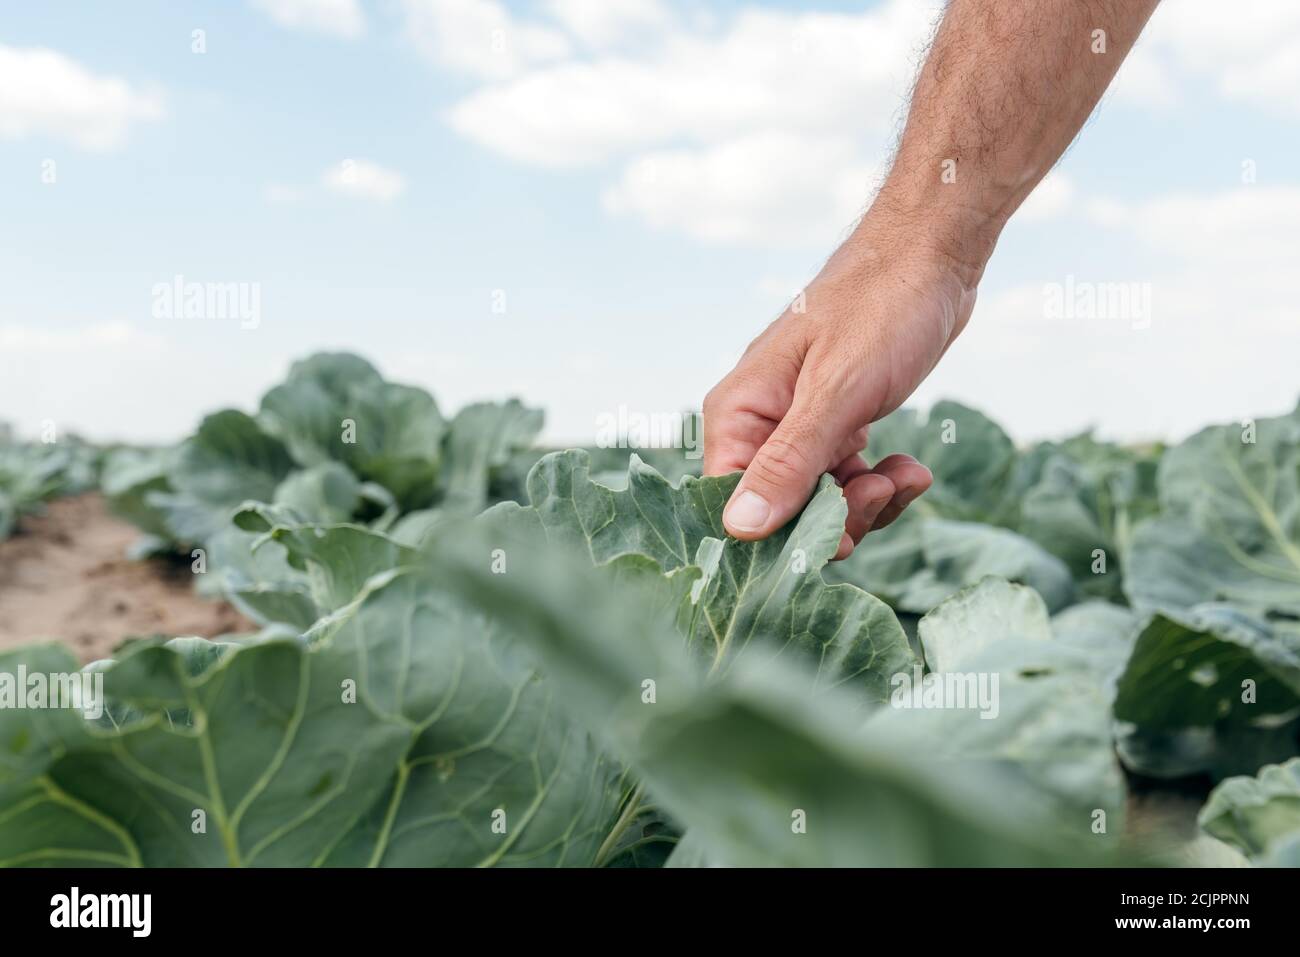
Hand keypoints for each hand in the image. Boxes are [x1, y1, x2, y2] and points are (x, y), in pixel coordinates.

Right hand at [702, 213, 981, 558]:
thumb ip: (789, 462)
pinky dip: (880, 483)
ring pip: (819, 500)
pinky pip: (846, 479)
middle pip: (779, 511)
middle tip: (878, 491)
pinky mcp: (837, 422)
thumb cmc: (880, 306)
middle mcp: (759, 423)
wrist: (932, 253)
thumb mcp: (837, 391)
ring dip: (866, 502)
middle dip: (836, 517)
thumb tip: (739, 528)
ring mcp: (799, 424)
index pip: (733, 504)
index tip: (836, 537)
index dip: (779, 534)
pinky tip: (910, 466)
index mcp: (739, 413)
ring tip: (905, 474)